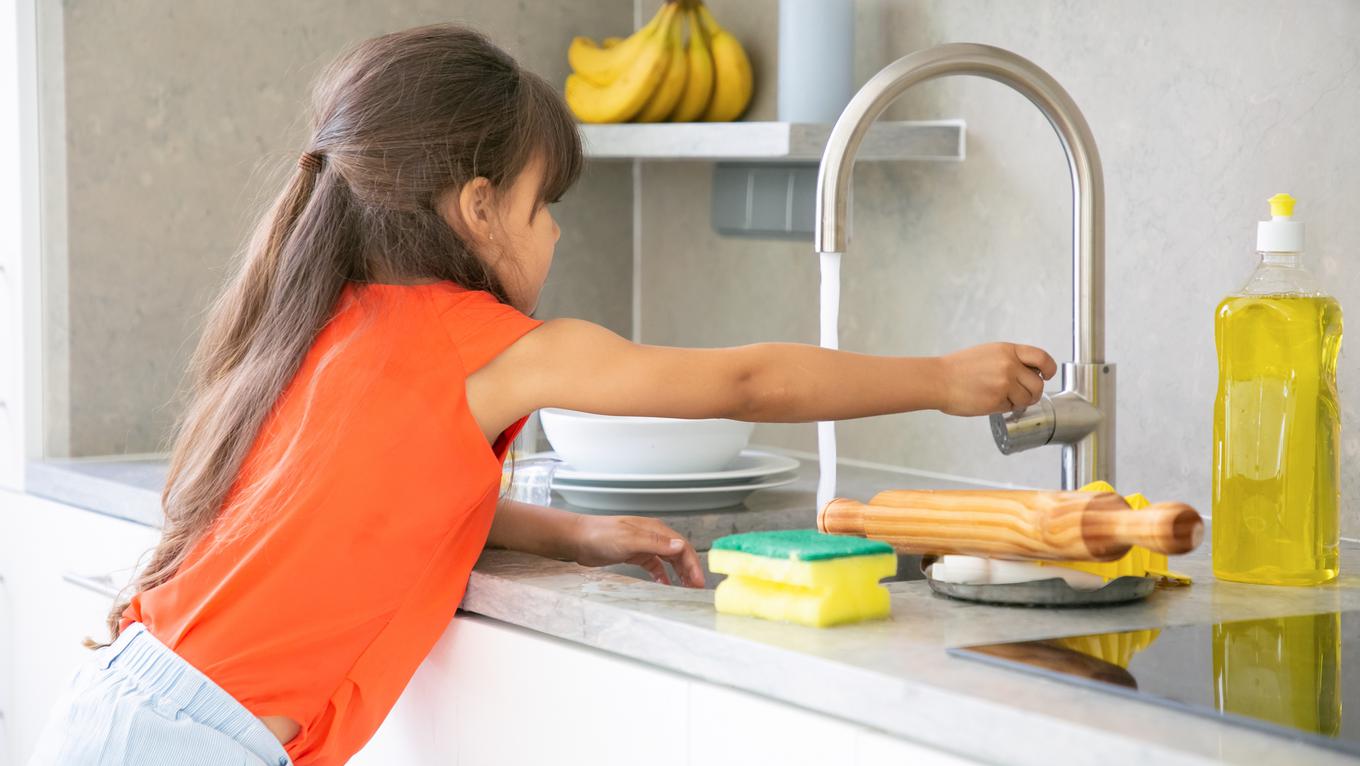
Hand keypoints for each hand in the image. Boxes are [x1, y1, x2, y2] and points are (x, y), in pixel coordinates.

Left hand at [570, 515, 705, 587]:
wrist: (576, 539)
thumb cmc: (599, 535)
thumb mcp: (629, 539)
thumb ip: (655, 542)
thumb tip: (680, 545)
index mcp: (654, 530)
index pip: (682, 546)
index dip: (693, 564)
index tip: (699, 581)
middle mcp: (651, 536)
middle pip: (678, 553)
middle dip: (689, 570)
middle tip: (696, 588)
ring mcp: (642, 545)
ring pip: (668, 560)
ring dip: (678, 573)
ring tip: (685, 588)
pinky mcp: (633, 554)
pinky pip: (654, 565)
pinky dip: (662, 575)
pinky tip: (663, 584)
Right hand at [936, 343, 1056, 415]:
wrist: (938, 380)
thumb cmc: (959, 368)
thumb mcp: (988, 353)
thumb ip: (1011, 359)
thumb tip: (1031, 372)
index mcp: (1007, 351)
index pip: (1042, 358)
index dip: (1049, 369)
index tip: (1047, 375)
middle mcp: (1009, 366)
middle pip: (1038, 384)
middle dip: (1032, 392)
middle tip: (1021, 394)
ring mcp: (1004, 384)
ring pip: (1027, 399)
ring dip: (1018, 402)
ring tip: (1001, 397)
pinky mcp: (996, 401)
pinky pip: (1011, 408)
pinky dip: (1004, 408)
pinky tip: (989, 401)